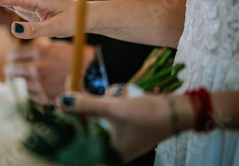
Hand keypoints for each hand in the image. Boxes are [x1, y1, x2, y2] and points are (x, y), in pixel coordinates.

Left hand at [5, 40, 94, 104]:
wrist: (95, 76)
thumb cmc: (78, 58)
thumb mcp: (58, 47)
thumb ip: (40, 49)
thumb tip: (26, 53)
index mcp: (40, 52)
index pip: (14, 55)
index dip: (12, 57)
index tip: (12, 58)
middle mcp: (37, 68)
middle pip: (12, 70)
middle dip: (11, 69)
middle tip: (11, 69)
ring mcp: (40, 84)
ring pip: (19, 84)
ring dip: (20, 81)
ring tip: (22, 79)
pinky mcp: (45, 98)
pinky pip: (30, 95)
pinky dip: (30, 91)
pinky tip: (34, 88)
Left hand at [57, 92, 187, 162]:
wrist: (177, 112)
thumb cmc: (148, 116)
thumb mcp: (114, 109)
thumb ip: (86, 105)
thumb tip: (61, 100)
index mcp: (106, 152)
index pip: (76, 133)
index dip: (67, 115)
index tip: (61, 98)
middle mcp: (109, 146)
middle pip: (85, 121)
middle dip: (90, 103)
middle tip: (85, 85)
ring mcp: (116, 134)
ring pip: (97, 112)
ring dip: (105, 100)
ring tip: (121, 96)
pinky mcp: (122, 124)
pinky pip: (108, 110)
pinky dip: (113, 101)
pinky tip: (125, 96)